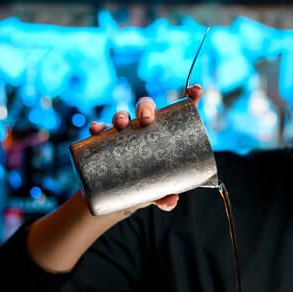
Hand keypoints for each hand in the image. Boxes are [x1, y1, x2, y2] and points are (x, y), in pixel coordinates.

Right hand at [88, 85, 203, 213]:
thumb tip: (170, 201)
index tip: (196, 90)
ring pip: (123, 116)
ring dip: (120, 115)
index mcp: (164, 133)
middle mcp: (144, 128)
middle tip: (147, 120)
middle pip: (147, 109)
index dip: (190, 97)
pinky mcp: (106, 142)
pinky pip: (100, 130)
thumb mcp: (158, 192)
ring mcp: (125, 134)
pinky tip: (95, 129)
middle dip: (146, 108)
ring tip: (119, 123)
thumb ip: (165, 199)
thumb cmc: (148, 186)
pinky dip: (97, 127)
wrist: (121, 195)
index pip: (179, 112)